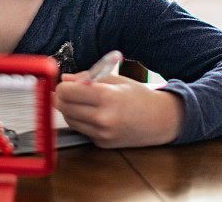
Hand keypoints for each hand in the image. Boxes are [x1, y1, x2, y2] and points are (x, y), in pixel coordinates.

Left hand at [54, 73, 183, 147]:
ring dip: (69, 109)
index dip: (62, 86)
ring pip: (69, 120)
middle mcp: (103, 118)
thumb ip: (87, 78)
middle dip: (62, 97)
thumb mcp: (115, 80)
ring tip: (81, 101)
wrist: (160, 120)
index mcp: (106, 97)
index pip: (67, 92)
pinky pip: (81, 130)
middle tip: (68, 90)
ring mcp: (102, 134)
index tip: (66, 83)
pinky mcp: (102, 144)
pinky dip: (81, 121)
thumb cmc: (139, 96)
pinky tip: (93, 113)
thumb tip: (65, 79)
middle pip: (64, 108)